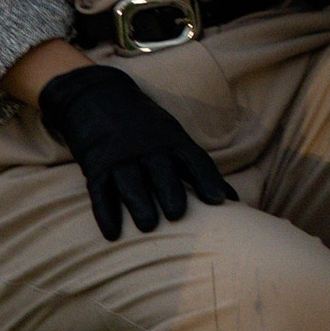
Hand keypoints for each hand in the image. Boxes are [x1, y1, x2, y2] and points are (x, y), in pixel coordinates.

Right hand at [35, 64, 238, 241]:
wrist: (97, 96)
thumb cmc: (145, 126)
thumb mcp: (173, 136)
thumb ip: (197, 167)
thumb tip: (233, 201)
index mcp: (171, 139)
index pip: (194, 159)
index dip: (207, 179)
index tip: (219, 201)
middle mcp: (147, 148)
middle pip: (161, 171)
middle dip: (170, 192)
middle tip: (177, 215)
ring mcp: (120, 157)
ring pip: (131, 183)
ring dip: (139, 204)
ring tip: (148, 225)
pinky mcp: (96, 167)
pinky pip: (100, 192)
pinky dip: (106, 214)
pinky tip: (112, 234)